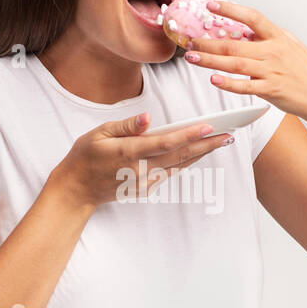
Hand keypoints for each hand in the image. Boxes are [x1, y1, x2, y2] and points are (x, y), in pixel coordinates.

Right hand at [52, 111, 234, 208]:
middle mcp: (140, 170)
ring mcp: (145, 182)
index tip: (209, 127)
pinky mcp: (147, 188)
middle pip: (180, 156)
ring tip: (224, 140)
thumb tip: (148, 118)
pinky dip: (189, 160)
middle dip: (206, 145)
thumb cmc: (85, 156)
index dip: (188, 135)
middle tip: (230, 134)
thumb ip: (126, 126)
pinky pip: (172, 171)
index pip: (164, 143)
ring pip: (180, 165)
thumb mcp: (99, 134)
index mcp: (127, 153)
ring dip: (203, 153)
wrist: (77, 189)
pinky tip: (202, 150)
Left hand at [182, 0, 306, 127]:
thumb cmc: (304, 70)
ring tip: (192, 57)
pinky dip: (228, 83)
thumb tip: (243, 29)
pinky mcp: (270, 90)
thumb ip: (266, 37)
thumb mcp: (289, 45)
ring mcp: (271, 71)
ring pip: (234, 63)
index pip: (251, 17)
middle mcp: (273, 51)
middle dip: (208, 41)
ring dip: (210, 60)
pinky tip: (213, 80)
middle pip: (234, 43)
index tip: (210, 5)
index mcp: (277, 37)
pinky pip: (245, 86)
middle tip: (189, 39)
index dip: (230, 9)